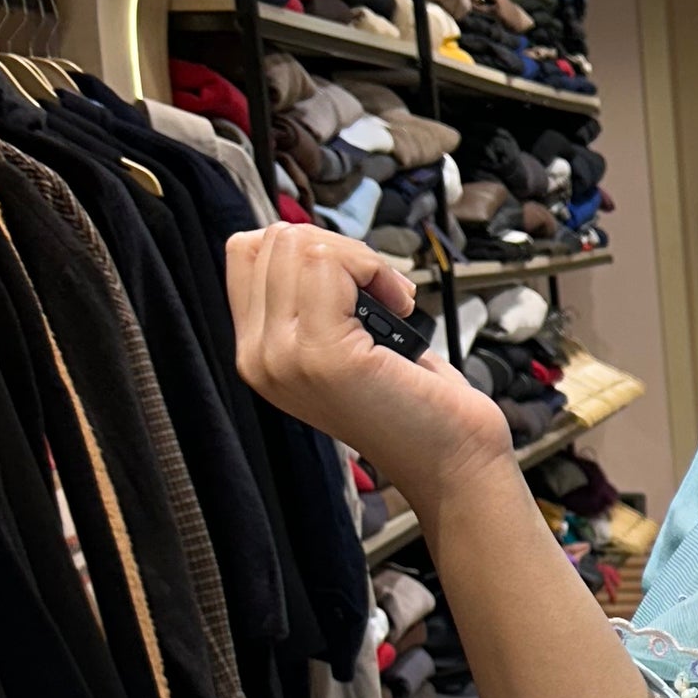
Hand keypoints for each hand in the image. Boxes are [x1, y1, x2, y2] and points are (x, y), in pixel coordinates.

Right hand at [227, 224, 508, 512]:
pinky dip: (375, 269)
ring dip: (360, 259)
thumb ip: (311, 297)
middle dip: (338, 248)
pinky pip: (329, 264)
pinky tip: (401, 304)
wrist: (452, 457)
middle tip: (380, 291)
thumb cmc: (413, 400)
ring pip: (300, 246)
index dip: (306, 246)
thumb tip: (311, 240)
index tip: (351, 280)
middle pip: (273, 241)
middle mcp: (259, 358)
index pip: (246, 252)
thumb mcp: (346, 339)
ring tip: (391, 301)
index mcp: (259, 352)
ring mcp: (284, 357)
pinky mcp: (322, 355)